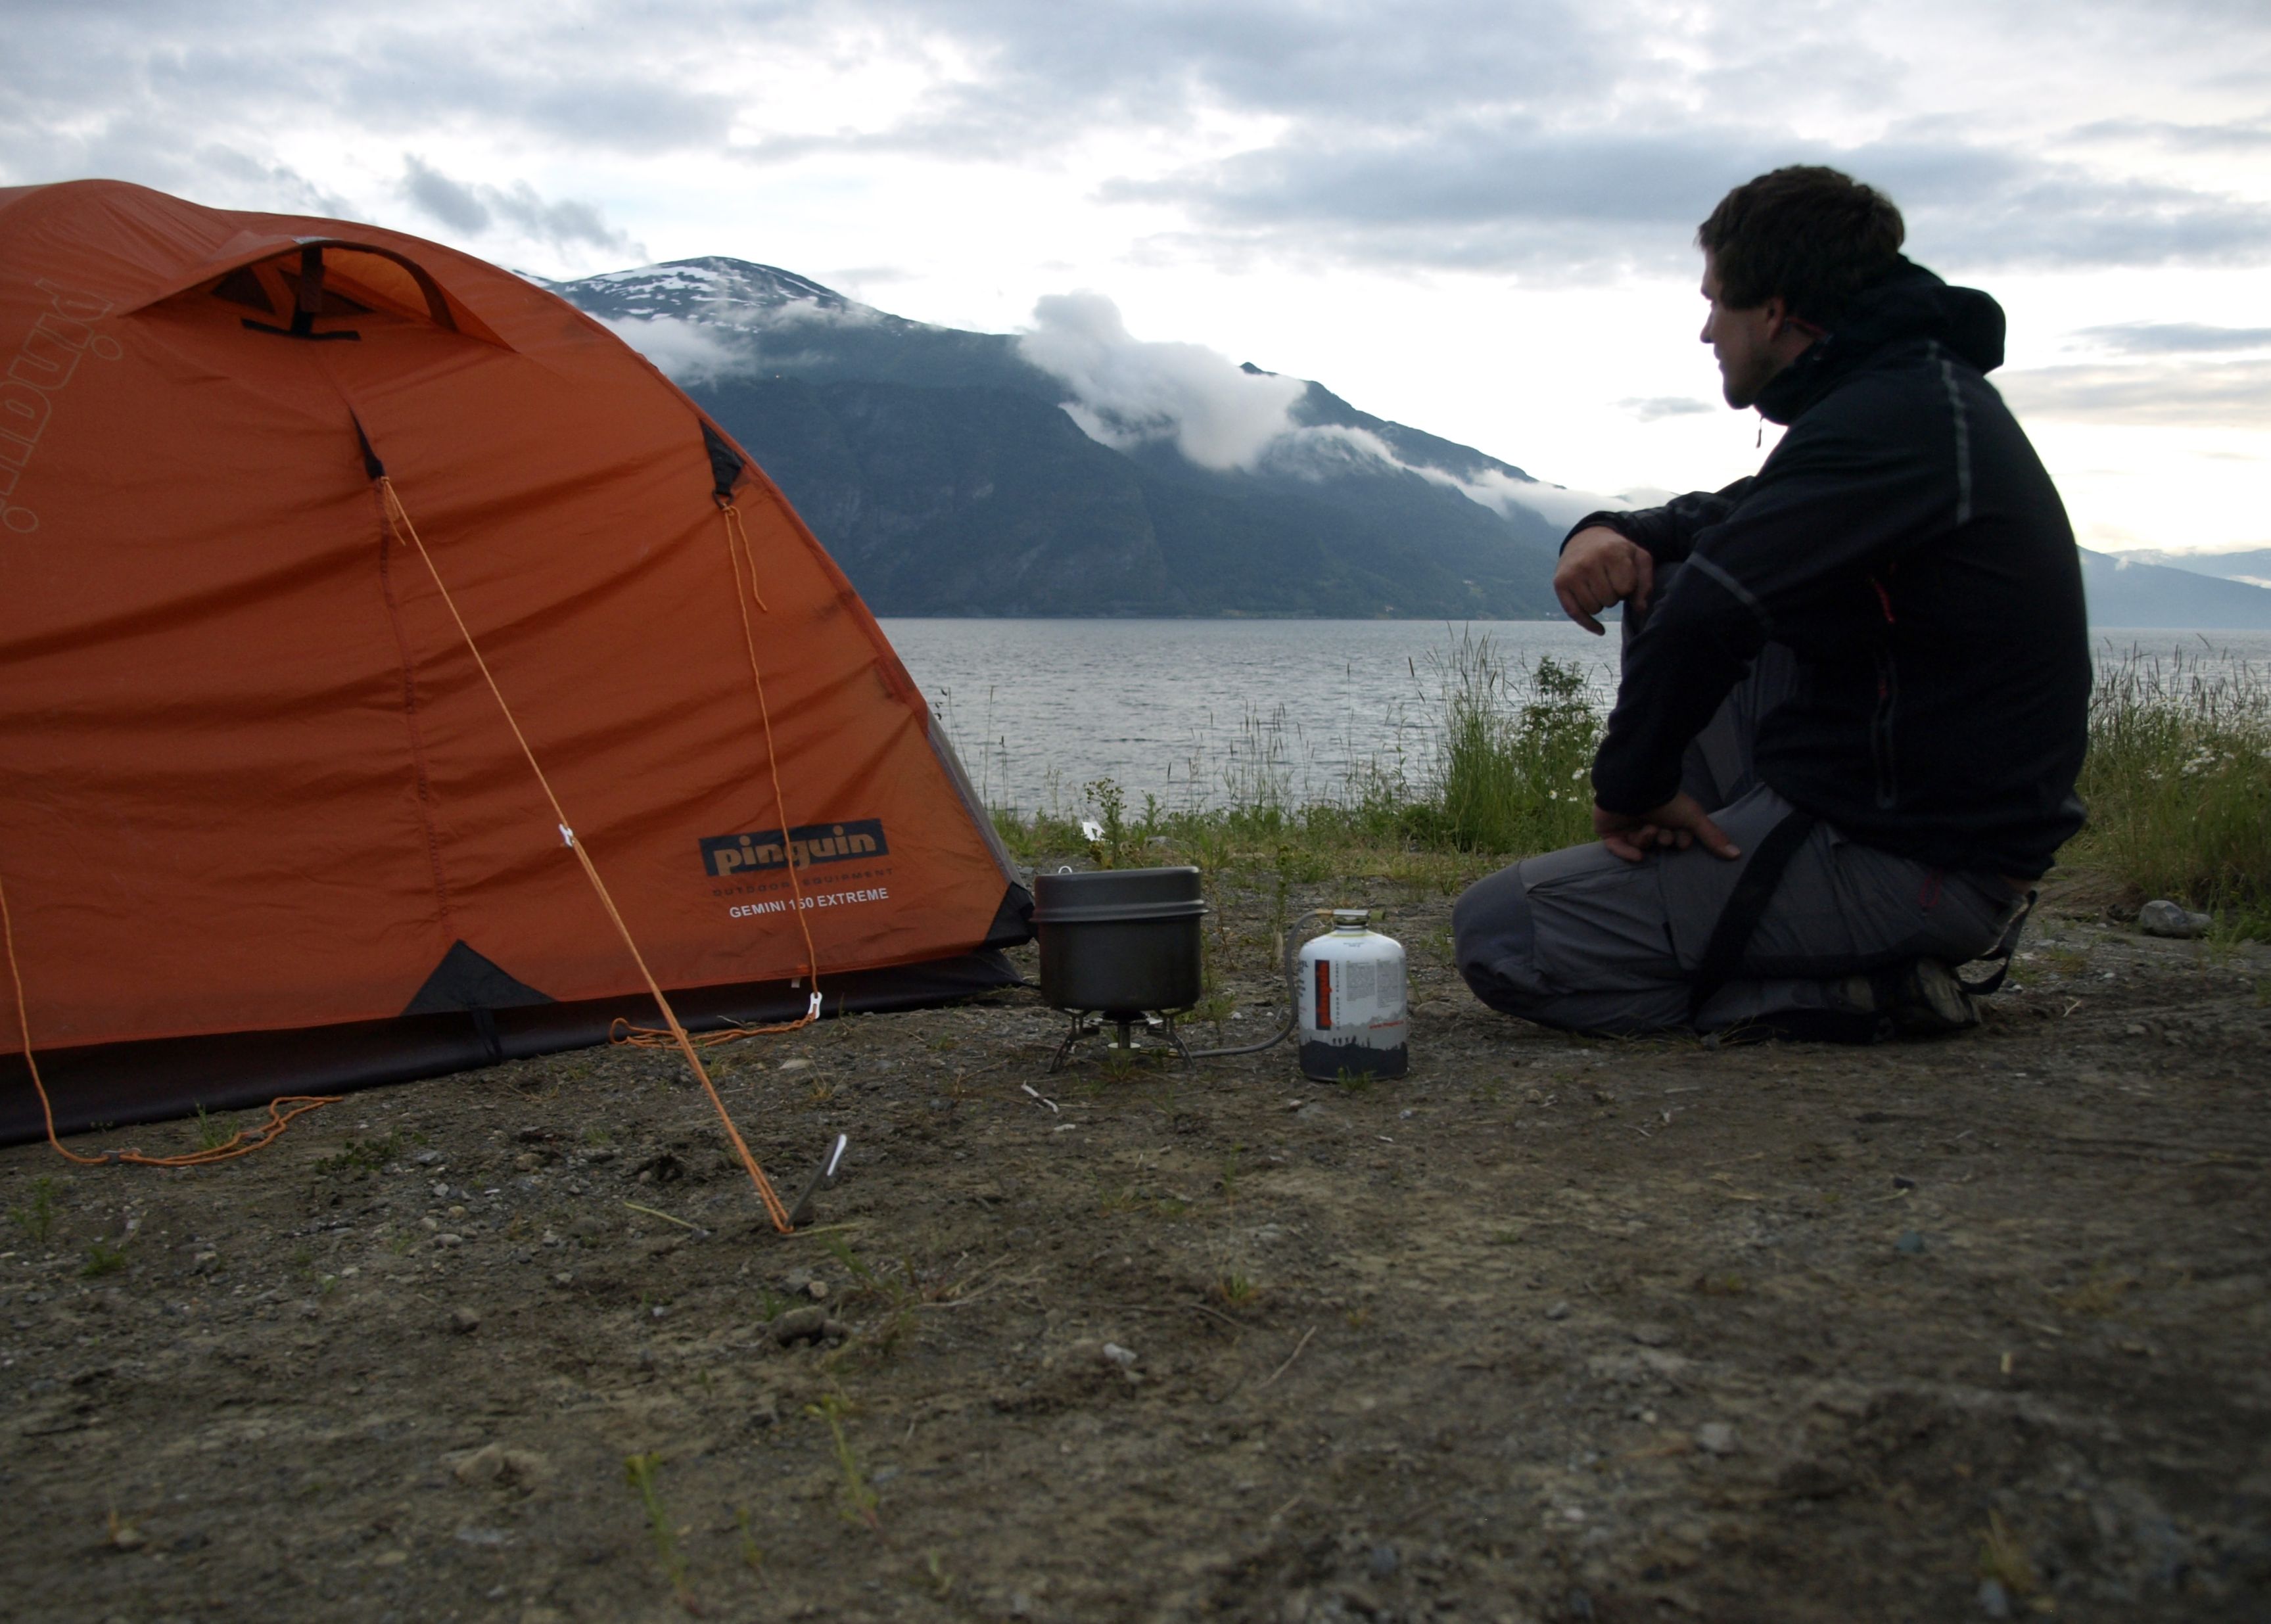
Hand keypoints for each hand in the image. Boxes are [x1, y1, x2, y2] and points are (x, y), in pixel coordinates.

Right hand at [1554, 526, 1655, 634]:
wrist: (1586, 538)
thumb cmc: (1617, 552)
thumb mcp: (1638, 558)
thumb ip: (1646, 582)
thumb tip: (1640, 609)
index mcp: (1611, 553)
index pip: (1625, 588)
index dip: (1628, 587)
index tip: (1624, 577)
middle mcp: (1588, 562)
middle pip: (1609, 600)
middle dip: (1614, 595)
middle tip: (1610, 581)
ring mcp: (1572, 574)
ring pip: (1594, 608)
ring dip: (1601, 603)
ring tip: (1600, 588)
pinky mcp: (1559, 583)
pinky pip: (1574, 614)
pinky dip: (1589, 624)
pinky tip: (1600, 630)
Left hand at [1593, 792, 1740, 863]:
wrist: (1635, 787)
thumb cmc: (1666, 800)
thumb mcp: (1693, 818)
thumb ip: (1712, 836)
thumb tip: (1737, 855)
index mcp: (1667, 817)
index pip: (1675, 838)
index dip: (1679, 841)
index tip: (1681, 840)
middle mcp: (1648, 820)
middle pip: (1657, 843)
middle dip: (1662, 840)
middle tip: (1662, 833)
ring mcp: (1627, 825)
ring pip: (1639, 843)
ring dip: (1646, 840)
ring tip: (1648, 829)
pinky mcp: (1609, 829)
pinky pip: (1616, 848)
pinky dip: (1627, 852)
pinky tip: (1638, 856)